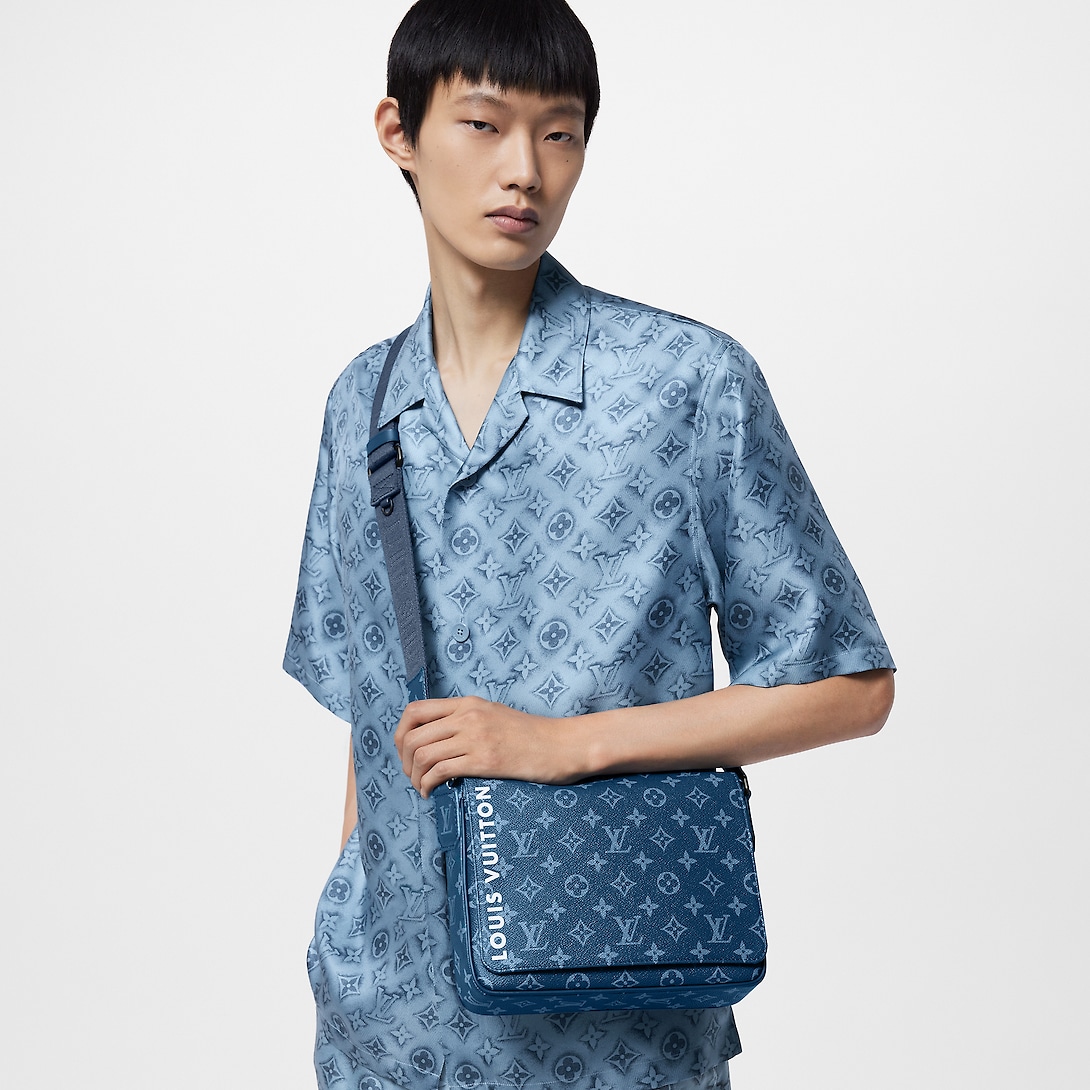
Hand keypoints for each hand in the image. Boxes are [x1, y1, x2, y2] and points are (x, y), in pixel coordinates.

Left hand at [394, 696, 577, 796]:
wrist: (561, 745)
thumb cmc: (531, 735)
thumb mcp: (494, 714)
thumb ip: (467, 719)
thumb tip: (438, 738)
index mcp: (468, 703)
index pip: (415, 710)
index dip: (401, 733)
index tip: (405, 752)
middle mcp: (467, 716)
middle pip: (413, 736)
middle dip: (404, 761)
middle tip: (412, 775)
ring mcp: (475, 737)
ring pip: (422, 754)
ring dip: (414, 776)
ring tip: (422, 787)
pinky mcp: (484, 760)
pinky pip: (440, 771)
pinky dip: (428, 784)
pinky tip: (432, 792)